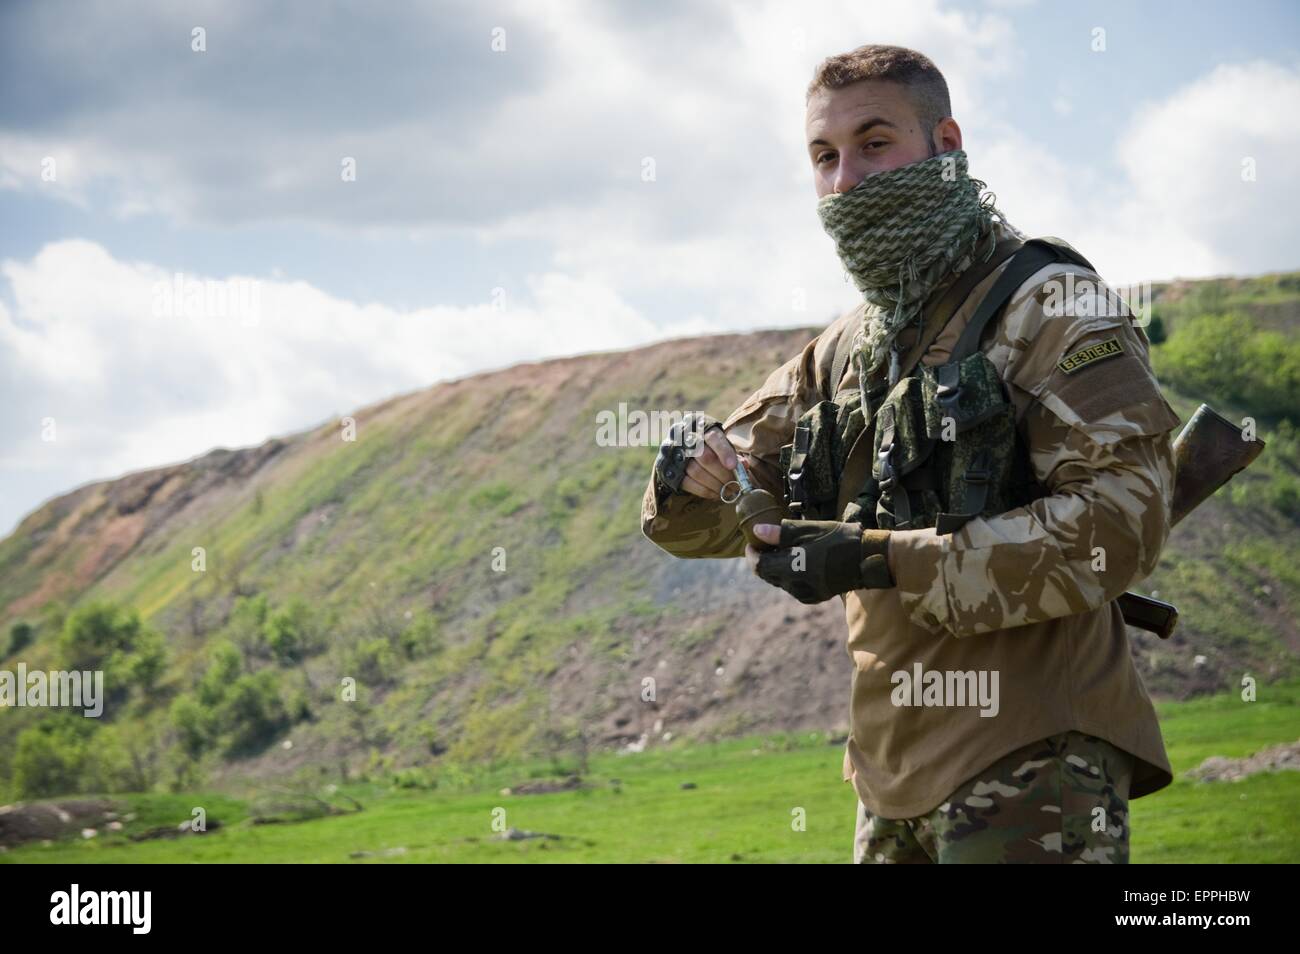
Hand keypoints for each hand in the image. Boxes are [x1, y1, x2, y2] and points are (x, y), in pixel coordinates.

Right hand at [653, 413, 737, 499]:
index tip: (733, 466)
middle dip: (723, 474)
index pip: (713, 438)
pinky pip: (688, 483)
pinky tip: (715, 494)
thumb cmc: (709, 445)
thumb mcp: (721, 443)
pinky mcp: (670, 470)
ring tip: (728, 491)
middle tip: (735, 485)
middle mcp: (686, 438)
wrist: (681, 447)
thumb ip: (732, 453)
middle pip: (705, 458)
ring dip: (715, 485)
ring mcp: (676, 454)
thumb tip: (744, 466)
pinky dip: (704, 491)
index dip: (724, 452)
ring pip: (697, 472)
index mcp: (702, 426)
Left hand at [744, 519, 893, 603]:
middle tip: (765, 544)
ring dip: (777, 567)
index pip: (759, 567)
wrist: (868, 558)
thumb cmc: (839, 539)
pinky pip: (794, 586)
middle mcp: (796, 586)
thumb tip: (758, 531)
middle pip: (768, 576)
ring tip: (781, 550)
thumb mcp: (808, 530)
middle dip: (763, 560)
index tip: (751, 542)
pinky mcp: (816, 596)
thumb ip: (781, 533)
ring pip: (781, 581)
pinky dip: (790, 574)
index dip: (752, 555)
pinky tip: (797, 561)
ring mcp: (807, 594)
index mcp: (792, 569)